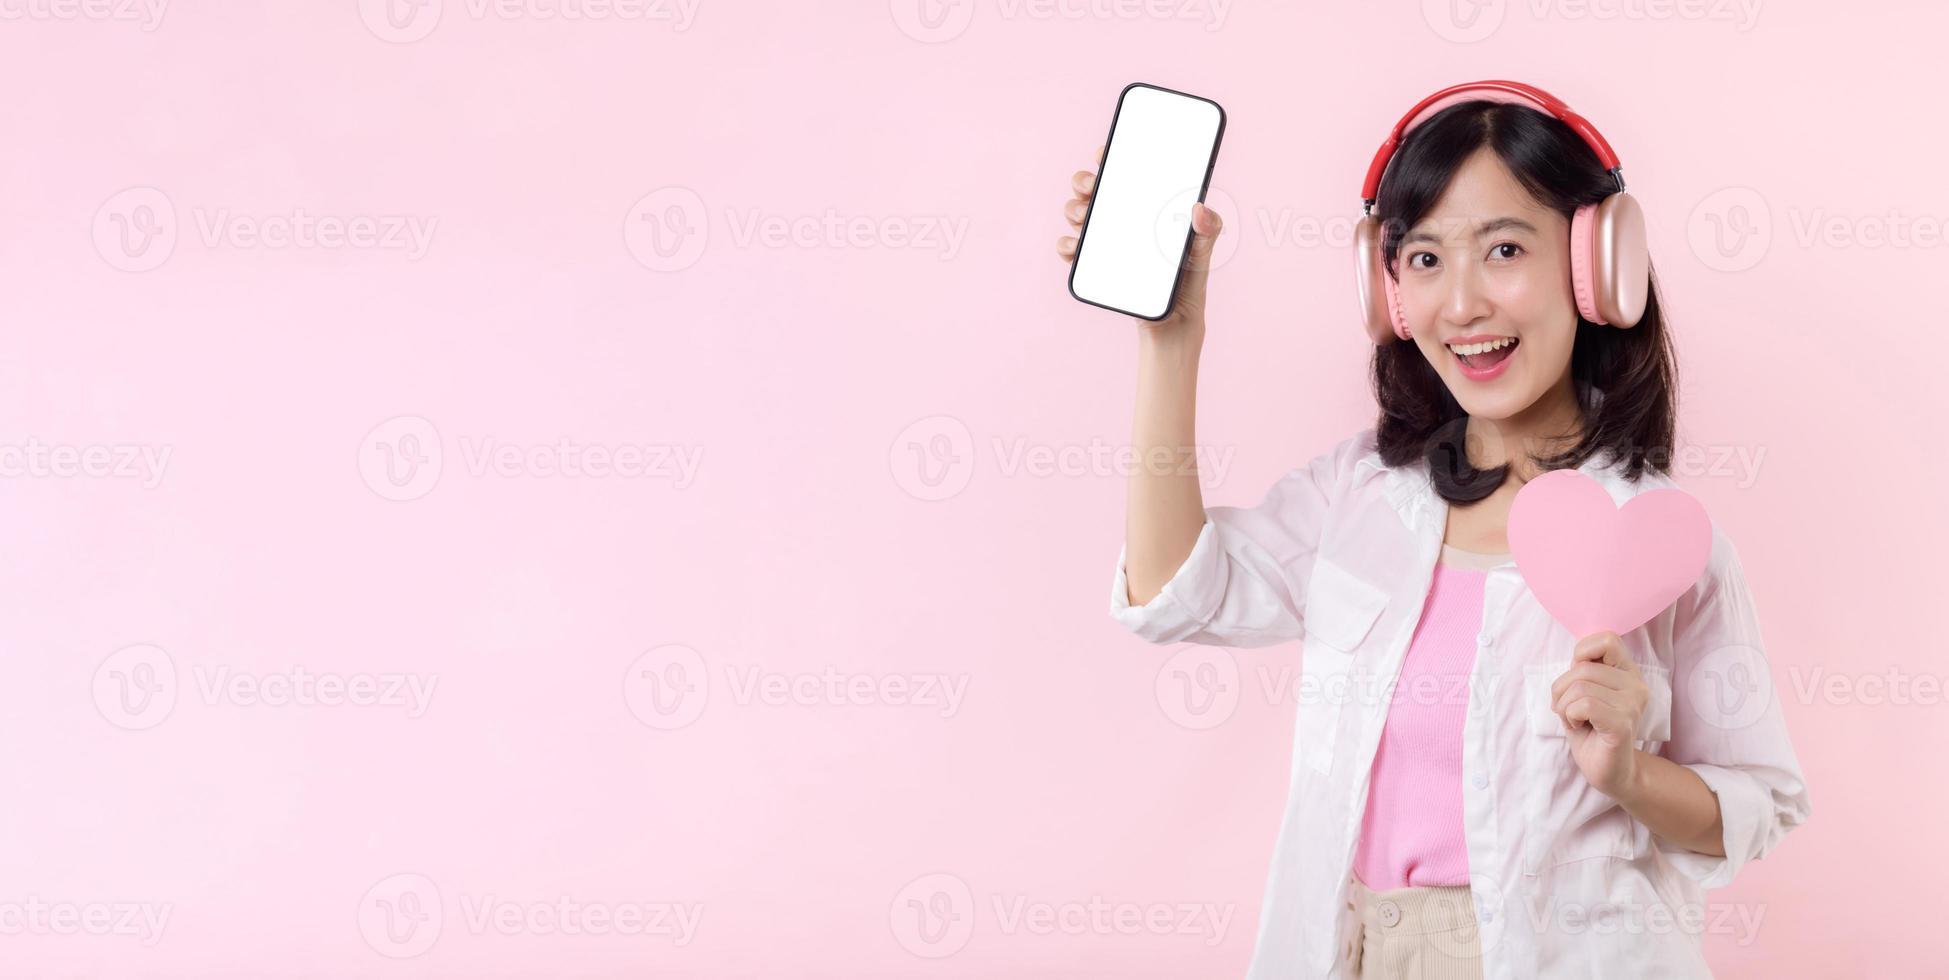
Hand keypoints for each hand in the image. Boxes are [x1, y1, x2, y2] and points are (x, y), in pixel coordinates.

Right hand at [1056, 145, 1224, 330]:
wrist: (1174, 323)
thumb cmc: (1188, 282)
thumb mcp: (1202, 252)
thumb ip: (1209, 229)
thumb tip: (1199, 208)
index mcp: (1144, 208)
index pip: (1123, 174)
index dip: (1110, 158)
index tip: (1105, 153)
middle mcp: (1121, 220)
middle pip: (1092, 189)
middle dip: (1084, 181)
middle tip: (1093, 187)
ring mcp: (1104, 242)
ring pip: (1076, 213)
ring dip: (1074, 209)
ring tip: (1086, 216)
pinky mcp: (1094, 266)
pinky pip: (1071, 250)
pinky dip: (1067, 245)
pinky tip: (1076, 245)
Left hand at [1550, 631, 1650, 799]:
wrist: (1605, 770)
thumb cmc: (1590, 729)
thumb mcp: (1582, 693)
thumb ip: (1582, 671)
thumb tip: (1576, 659)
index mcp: (1628, 673)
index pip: (1607, 639)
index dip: (1581, 654)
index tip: (1576, 679)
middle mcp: (1636, 685)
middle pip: (1582, 668)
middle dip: (1561, 689)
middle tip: (1567, 709)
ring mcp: (1632, 704)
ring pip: (1579, 686)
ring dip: (1565, 706)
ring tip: (1576, 720)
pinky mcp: (1623, 724)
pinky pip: (1584, 705)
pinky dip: (1570, 716)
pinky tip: (1580, 727)